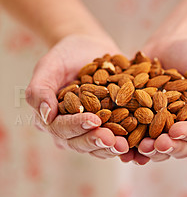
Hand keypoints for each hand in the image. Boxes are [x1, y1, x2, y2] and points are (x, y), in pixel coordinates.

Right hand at [26, 34, 128, 157]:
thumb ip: (40, 89)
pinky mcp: (109, 129)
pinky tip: (137, 143)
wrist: (90, 49)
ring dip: (112, 148)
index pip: (61, 128)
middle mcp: (69, 131)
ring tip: (125, 145)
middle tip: (113, 140)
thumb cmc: (65, 56)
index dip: (76, 126)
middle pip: (80, 143)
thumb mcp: (49, 65)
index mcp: (51, 119)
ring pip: (98, 147)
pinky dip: (127, 143)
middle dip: (97, 142)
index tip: (93, 120)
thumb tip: (45, 115)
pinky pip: (116, 141)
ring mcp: (90, 132)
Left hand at [121, 38, 186, 163]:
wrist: (172, 43)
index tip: (175, 131)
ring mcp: (159, 128)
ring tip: (137, 148)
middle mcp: (182, 130)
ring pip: (155, 147)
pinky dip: (128, 144)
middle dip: (165, 147)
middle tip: (153, 145)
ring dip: (146, 151)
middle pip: (176, 147)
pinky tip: (120, 146)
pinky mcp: (140, 121)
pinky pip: (134, 137)